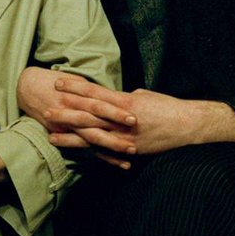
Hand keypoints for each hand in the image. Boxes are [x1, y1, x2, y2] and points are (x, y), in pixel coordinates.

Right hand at [18, 69, 137, 168]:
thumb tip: (114, 95)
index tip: (133, 114)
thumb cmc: (54, 81)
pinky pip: (86, 150)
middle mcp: (72, 112)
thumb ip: (93, 91)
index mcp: (76, 96)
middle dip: (116, 128)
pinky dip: (103, 158)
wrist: (28, 88)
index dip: (115, 110)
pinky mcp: (64, 137)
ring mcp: (67, 127)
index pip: (99, 103)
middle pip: (97, 122)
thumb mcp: (74, 80)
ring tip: (132, 151)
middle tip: (136, 133)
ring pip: (93, 139)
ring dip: (113, 146)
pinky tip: (120, 164)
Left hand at [39, 78, 234, 157]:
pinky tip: (77, 152)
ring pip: (93, 135)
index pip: (95, 92)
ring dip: (71, 135)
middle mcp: (122, 119)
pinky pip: (107, 151)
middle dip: (67, 112)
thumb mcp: (144, 96)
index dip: (76, 88)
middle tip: (46, 108)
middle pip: (89, 114)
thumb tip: (112, 100)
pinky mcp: (130, 150)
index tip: (59, 82)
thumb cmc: (167, 107)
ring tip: (52, 133)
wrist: (188, 125)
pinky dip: (90, 151)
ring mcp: (125, 137)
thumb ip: (125, 99)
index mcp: (125, 101)